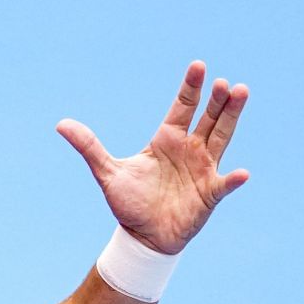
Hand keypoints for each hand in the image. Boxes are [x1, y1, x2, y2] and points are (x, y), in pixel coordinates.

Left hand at [56, 61, 250, 254]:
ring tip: (242, 93)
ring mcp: (203, 169)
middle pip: (209, 117)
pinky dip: (233, 180)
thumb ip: (89, 147)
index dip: (191, 87)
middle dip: (218, 100)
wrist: (142, 237)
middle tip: (226, 82)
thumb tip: (61, 124)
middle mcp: (190, 149)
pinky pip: (224, 184)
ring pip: (222, 138)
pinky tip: (242, 173)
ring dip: (232, 117)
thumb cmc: (129, 203)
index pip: (183, 106)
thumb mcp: (107, 172)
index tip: (198, 66)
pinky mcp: (210, 194)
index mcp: (168, 139)